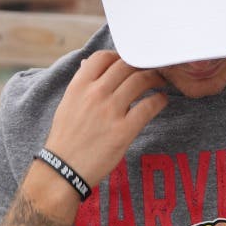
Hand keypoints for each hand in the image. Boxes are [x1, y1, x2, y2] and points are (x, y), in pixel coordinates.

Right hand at [45, 51, 167, 186]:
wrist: (63, 170)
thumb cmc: (66, 139)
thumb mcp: (67, 105)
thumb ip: (81, 84)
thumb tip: (89, 64)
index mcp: (78, 86)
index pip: (103, 57)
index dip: (119, 56)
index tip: (128, 62)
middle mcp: (94, 94)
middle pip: (126, 65)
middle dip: (141, 65)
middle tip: (150, 70)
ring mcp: (110, 111)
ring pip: (140, 80)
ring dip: (154, 78)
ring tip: (160, 82)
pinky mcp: (124, 130)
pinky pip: (149, 106)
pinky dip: (159, 100)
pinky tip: (161, 101)